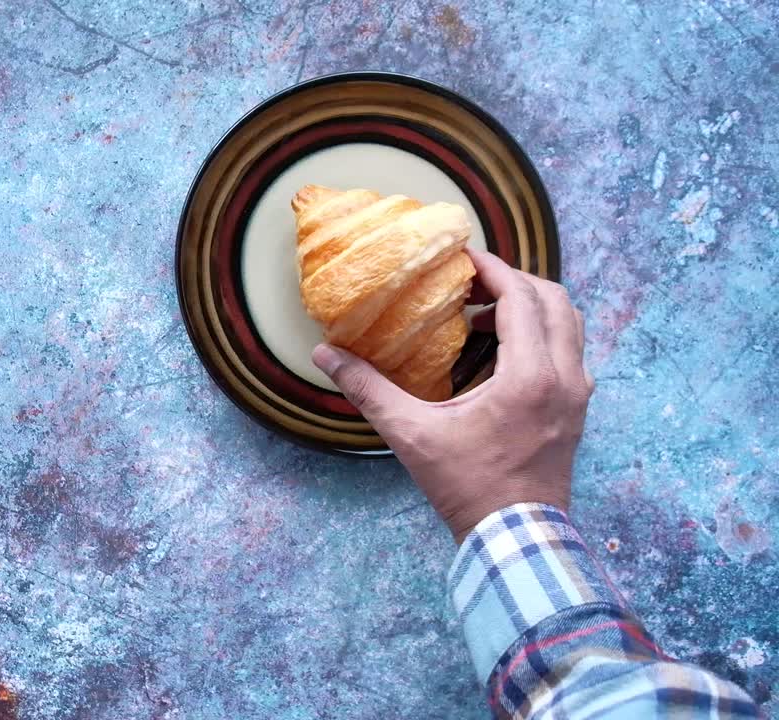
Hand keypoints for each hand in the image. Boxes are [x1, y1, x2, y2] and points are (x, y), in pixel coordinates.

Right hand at [312, 249, 593, 541]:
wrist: (515, 538)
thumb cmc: (466, 487)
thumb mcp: (411, 434)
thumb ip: (368, 389)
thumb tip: (324, 354)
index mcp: (530, 375)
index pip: (520, 296)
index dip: (491, 268)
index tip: (460, 258)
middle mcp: (566, 377)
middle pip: (554, 299)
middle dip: (513, 281)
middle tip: (470, 283)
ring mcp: (578, 394)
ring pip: (570, 324)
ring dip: (532, 306)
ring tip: (485, 314)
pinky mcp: (577, 410)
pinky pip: (570, 351)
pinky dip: (542, 334)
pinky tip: (503, 352)